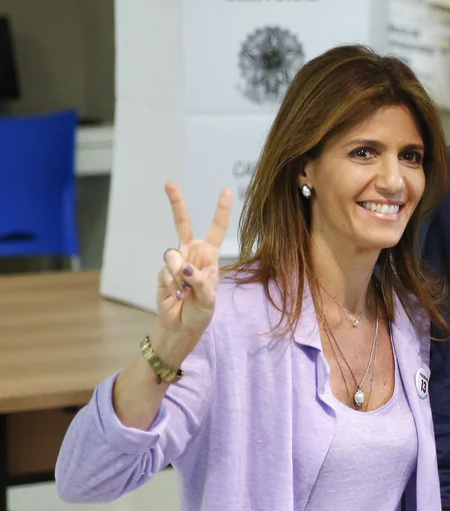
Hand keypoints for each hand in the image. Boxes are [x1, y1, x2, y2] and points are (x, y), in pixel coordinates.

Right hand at [154, 183, 232, 362]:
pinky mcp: (163, 273)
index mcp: (209, 255)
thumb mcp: (209, 299)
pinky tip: (177, 295)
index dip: (221, 210)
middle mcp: (191, 253)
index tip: (225, 190)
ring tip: (186, 292)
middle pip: (182, 223)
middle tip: (169, 183)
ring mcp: (175, 262)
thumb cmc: (201, 311)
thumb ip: (200, 281)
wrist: (181, 326)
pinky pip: (166, 273)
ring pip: (174, 256)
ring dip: (180, 277)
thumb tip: (184, 268)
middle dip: (176, 203)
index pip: (216, 229)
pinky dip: (173, 287)